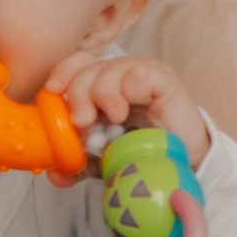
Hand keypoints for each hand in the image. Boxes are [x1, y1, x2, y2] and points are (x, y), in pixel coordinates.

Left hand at [43, 52, 210, 173]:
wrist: (183, 164)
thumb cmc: (144, 153)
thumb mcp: (104, 161)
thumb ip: (79, 165)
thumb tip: (54, 174)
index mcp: (104, 83)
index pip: (77, 62)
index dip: (62, 73)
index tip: (53, 92)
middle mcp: (121, 73)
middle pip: (87, 67)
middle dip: (78, 94)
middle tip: (83, 123)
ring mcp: (143, 72)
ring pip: (108, 69)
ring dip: (101, 96)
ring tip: (112, 120)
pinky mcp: (163, 79)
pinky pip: (137, 74)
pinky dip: (126, 92)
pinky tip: (127, 113)